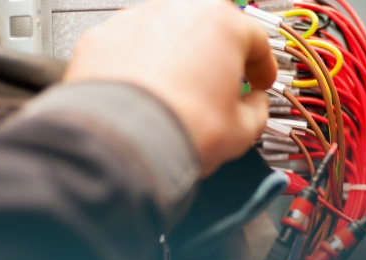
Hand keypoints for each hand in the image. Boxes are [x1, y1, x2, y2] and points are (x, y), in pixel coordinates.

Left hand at [64, 0, 276, 176]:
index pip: (256, 40)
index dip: (263, 65)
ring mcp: (137, 21)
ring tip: (176, 92)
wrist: (122, 142)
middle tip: (219, 86)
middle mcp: (179, 12)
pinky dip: (138, 65)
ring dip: (175, 58)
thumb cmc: (179, 128)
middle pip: (209, 30)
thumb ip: (257, 110)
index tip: (260, 81)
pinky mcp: (102, 37)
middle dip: (216, 57)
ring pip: (166, 34)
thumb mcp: (241, 130)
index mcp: (222, 25)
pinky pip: (129, 47)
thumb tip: (254, 106)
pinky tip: (144, 93)